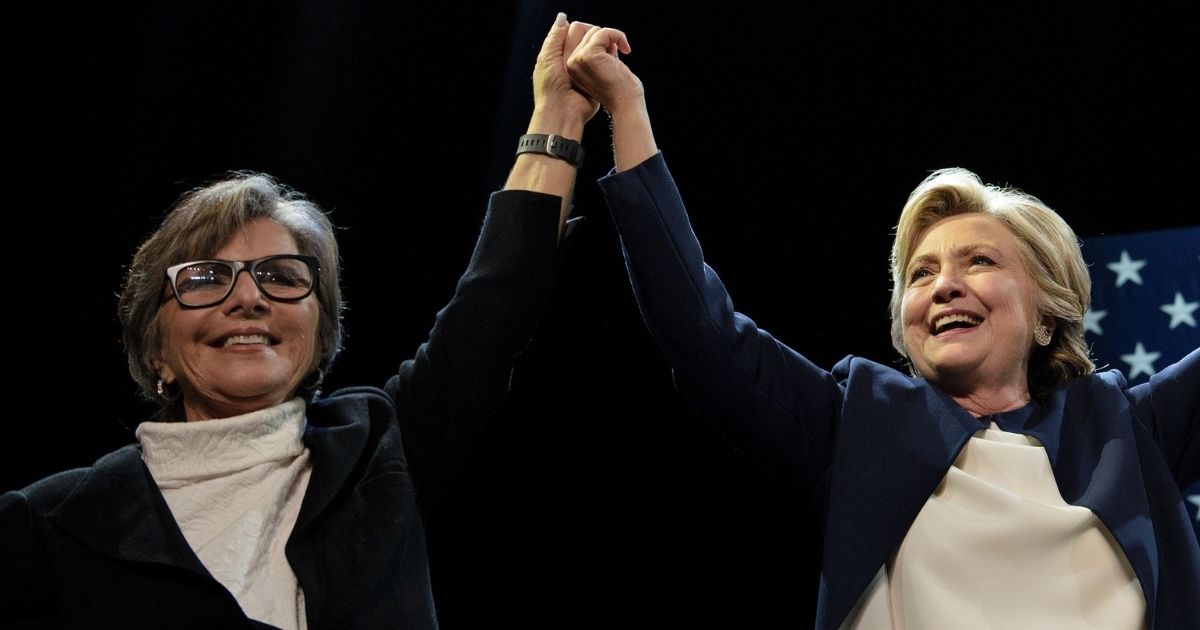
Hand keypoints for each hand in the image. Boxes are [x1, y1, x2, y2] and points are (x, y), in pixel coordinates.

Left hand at [532, 13, 598, 128]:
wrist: (563, 111)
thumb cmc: (550, 88)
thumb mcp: (547, 58)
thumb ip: (555, 37)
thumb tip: (563, 17)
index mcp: (558, 53)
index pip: (574, 31)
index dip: (581, 30)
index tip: (586, 34)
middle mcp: (572, 59)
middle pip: (587, 36)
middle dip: (591, 37)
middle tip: (595, 44)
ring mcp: (585, 68)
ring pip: (597, 47)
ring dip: (601, 46)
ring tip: (604, 50)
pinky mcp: (595, 77)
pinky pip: (605, 60)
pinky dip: (608, 57)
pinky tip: (609, 57)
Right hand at [565, 24, 640, 116]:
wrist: (625, 105)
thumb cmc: (619, 92)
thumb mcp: (604, 68)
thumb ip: (599, 53)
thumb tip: (602, 33)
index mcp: (572, 68)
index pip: (581, 39)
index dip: (599, 42)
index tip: (612, 55)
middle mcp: (570, 64)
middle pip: (586, 32)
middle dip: (605, 39)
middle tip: (616, 57)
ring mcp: (577, 59)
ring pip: (595, 31)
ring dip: (612, 38)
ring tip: (619, 56)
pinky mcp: (587, 55)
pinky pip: (604, 32)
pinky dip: (618, 36)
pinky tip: (625, 49)